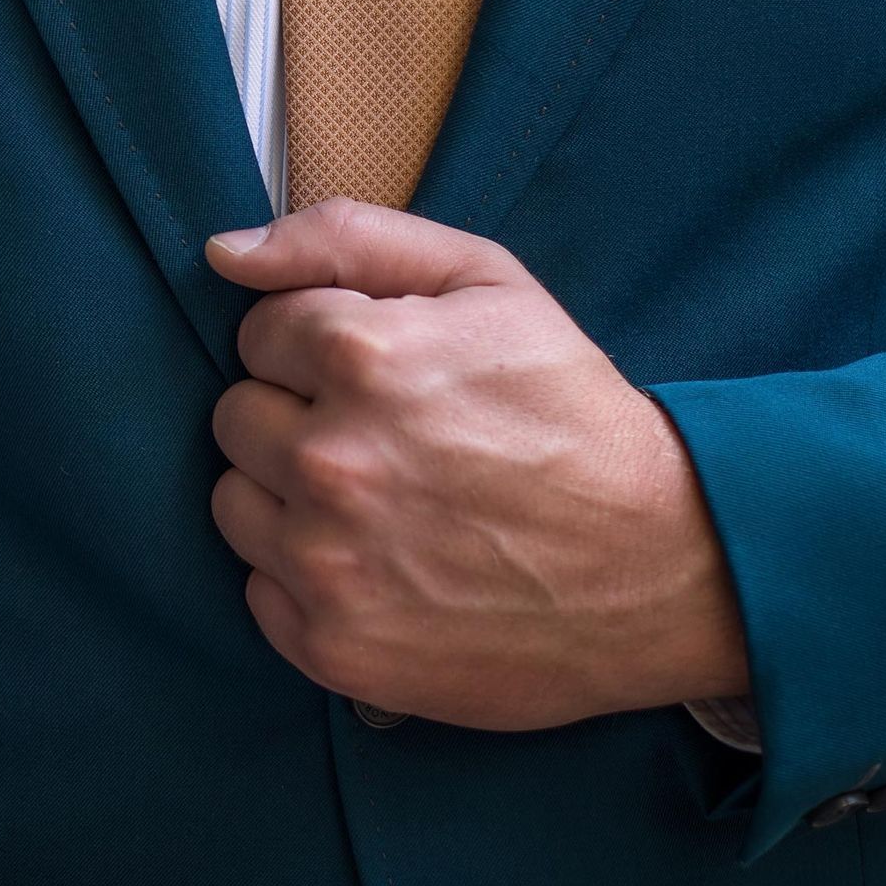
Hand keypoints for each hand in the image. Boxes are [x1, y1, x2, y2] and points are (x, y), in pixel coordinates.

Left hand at [204, 197, 749, 730]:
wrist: (660, 562)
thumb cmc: (568, 410)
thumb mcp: (482, 279)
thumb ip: (345, 239)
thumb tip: (225, 252)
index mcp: (361, 354)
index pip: (259, 332)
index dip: (318, 344)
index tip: (378, 371)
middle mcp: (330, 459)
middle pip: (235, 415)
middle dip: (295, 414)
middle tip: (383, 434)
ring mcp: (328, 562)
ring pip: (234, 501)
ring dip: (287, 495)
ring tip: (377, 497)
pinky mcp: (337, 647)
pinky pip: (258, 590)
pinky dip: (305, 576)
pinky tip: (379, 560)